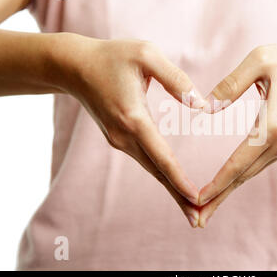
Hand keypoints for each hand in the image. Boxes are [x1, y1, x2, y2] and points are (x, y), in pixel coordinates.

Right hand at [52, 34, 205, 227]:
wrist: (75, 66)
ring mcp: (119, 140)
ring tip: (192, 211)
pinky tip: (174, 185)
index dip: (180, 178)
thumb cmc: (112, 56)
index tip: (196, 199)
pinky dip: (162, 175)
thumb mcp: (146, 55)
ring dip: (171, 189)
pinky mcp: (119, 139)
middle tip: (200, 220)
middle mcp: (125, 136)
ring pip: (152, 170)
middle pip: (157, 172)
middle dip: (179, 196)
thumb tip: (202, 104)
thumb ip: (176, 79)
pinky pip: (146, 161)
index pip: (161, 156)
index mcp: (133, 117)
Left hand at [197, 42, 276, 226]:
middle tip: (194, 220)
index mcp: (274, 125)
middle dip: (218, 198)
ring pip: (250, 174)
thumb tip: (206, 109)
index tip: (197, 201)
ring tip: (205, 209)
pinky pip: (257, 165)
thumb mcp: (260, 60)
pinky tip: (226, 185)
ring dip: (227, 191)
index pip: (239, 162)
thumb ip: (230, 84)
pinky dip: (238, 178)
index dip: (217, 183)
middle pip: (243, 176)